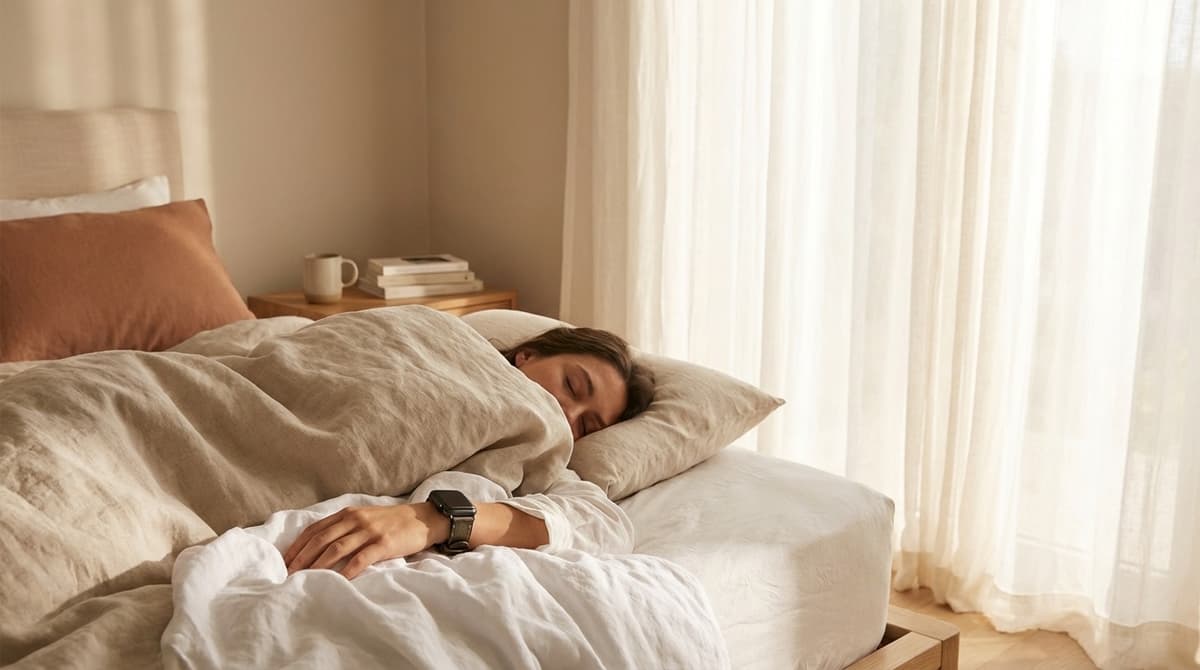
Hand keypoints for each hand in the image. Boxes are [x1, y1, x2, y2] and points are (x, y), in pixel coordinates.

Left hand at [282, 503, 448, 579]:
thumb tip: (318, 545)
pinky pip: (360, 559)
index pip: (315, 529)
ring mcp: (369, 531)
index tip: (284, 561)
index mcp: (348, 513)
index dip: (297, 545)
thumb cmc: (392, 522)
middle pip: (321, 539)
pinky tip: (337, 581)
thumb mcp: (365, 517)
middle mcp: (355, 519)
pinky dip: (346, 571)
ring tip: (304, 579)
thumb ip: (345, 526)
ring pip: (336, 548)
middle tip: (288, 574)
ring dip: (318, 565)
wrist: (423, 519)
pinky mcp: (383, 543)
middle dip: (302, 557)